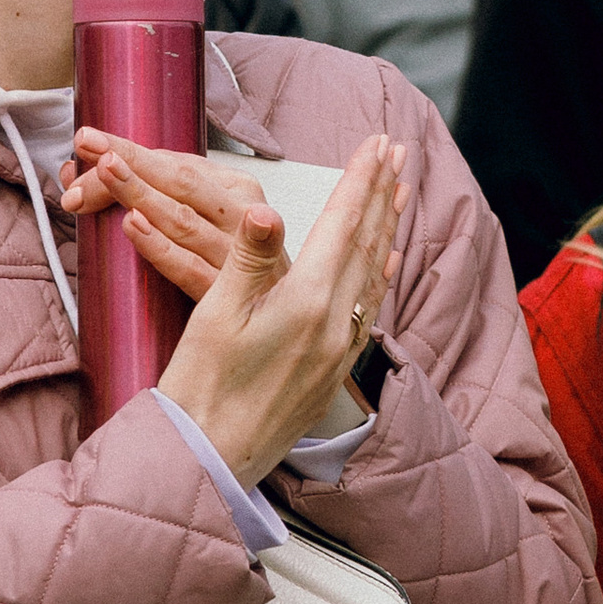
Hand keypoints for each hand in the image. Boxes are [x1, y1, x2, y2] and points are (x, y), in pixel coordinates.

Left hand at [62, 132, 286, 297]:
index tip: (90, 140)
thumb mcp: (209, 221)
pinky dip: (159, 247)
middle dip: (131, 161)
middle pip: (181, 182)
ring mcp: (238, 256)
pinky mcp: (228, 295)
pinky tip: (133, 227)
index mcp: (237, 189)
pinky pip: (188, 268)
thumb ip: (155, 195)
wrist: (282, 319)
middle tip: (91, 146)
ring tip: (105, 173)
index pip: (177, 164)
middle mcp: (243, 215)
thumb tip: (83, 172)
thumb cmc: (238, 266)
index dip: (131, 152)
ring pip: (182, 220)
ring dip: (141, 194)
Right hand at [157, 135, 407, 486]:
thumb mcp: (215, 316)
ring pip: (372, 273)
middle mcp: (335, 324)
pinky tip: (388, 260)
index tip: (375, 144)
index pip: (340, 225)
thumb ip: (247, 260)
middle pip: (365, 243)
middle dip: (380, 192)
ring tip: (401, 190)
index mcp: (306, 303)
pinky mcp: (333, 370)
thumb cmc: (201, 390)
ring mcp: (339, 349)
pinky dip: (380, 274)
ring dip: (386, 226)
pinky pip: (369, 308)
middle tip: (395, 149)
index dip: (358, 180)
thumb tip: (266, 210)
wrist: (208, 459)